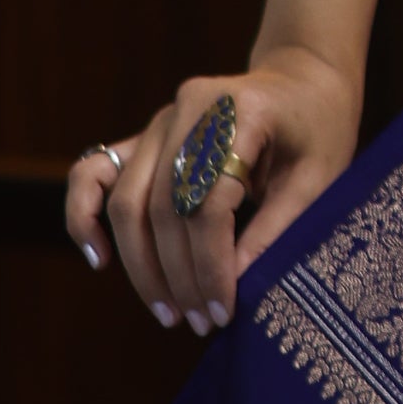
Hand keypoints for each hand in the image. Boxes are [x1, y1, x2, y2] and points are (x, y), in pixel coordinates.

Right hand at [69, 47, 360, 332]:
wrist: (302, 80)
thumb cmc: (318, 130)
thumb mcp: (318, 180)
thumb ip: (275, 229)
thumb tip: (232, 287)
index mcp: (240, 111)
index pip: (209, 202)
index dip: (211, 265)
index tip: (223, 311)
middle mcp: (190, 108)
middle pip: (163, 207)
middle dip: (177, 275)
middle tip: (199, 323)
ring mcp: (160, 119)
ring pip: (126, 201)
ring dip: (141, 265)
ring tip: (167, 312)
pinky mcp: (144, 134)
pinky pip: (94, 172)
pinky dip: (84, 215)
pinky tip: (100, 259)